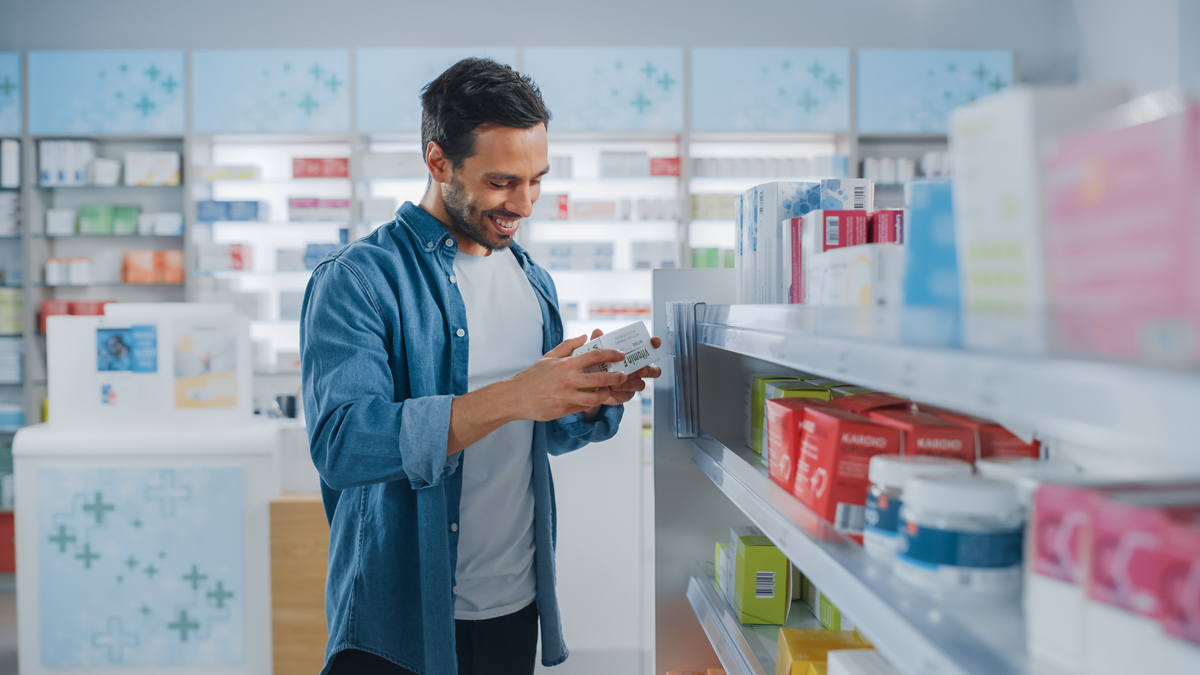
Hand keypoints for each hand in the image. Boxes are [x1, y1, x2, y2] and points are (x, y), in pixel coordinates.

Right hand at [501, 334, 628, 421]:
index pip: (595, 356)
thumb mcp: (549, 356)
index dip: (611, 354)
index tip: (620, 355)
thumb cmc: (532, 376)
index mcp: (566, 364)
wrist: (516, 397)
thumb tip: (584, 337)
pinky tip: (594, 398)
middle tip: (623, 375)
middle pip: (601, 378)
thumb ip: (568, 345)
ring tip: (609, 390)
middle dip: (616, 377)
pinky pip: (584, 407)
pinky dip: (591, 402)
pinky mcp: (564, 410)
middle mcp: (568, 380)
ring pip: (595, 397)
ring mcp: (567, 396)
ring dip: (606, 393)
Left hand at [583, 329, 663, 409]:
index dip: (654, 344)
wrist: (592, 386)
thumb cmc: (601, 365)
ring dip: (630, 384)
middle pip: (654, 370)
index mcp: (634, 357)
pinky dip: (619, 392)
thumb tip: (597, 331)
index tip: (655, 342)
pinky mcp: (626, 394)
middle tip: (641, 370)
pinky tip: (610, 390)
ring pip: (641, 385)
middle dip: (650, 370)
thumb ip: (600, 344)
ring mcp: (634, 383)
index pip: (649, 349)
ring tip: (617, 384)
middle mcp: (638, 370)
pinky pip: (628, 395)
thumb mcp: (599, 354)